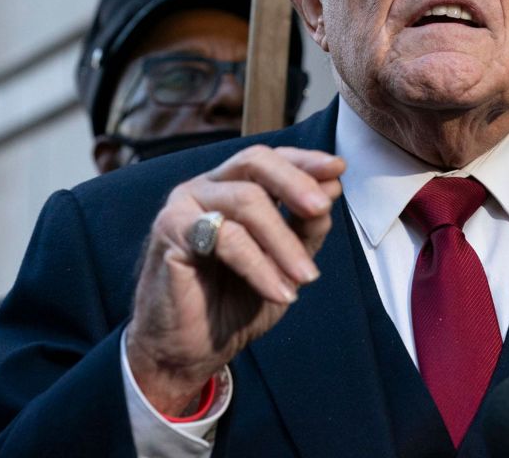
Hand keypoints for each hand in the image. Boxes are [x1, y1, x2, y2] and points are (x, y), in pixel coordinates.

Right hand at [126, 145, 344, 413]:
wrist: (190, 349)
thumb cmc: (233, 302)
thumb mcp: (284, 263)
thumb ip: (304, 226)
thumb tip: (333, 186)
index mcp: (230, 187)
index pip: (269, 159)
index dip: (304, 161)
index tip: (338, 169)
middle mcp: (206, 187)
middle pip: (255, 162)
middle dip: (296, 183)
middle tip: (322, 209)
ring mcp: (184, 205)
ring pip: (246, 201)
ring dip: (284, 242)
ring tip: (307, 278)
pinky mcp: (170, 230)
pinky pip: (227, 238)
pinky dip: (260, 266)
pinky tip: (280, 293)